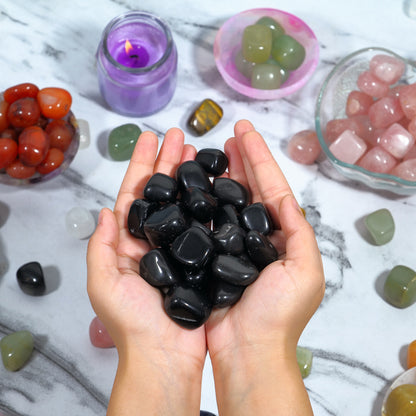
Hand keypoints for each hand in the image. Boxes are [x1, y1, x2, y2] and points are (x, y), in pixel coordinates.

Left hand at [87, 129, 205, 414]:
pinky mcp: (200, 260)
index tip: (150, 138)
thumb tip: (105, 212)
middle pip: (161, 193)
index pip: (134, 195)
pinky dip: (209, 205)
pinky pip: (204, 226)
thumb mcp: (105, 284)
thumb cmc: (134, 324)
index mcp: (129, 243)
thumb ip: (101, 247)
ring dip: (189, 178)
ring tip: (198, 153)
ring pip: (184, 205)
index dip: (141, 165)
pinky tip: (218, 188)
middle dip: (168, 162)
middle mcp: (154, 241)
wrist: (165, 355)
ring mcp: (178, 249)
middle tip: (180, 136)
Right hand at [205, 120, 324, 414]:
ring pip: (226, 200)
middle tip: (229, 134)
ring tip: (212, 151)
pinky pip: (205, 222)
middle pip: (249, 187)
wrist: (246, 348)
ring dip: (221, 174)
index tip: (244, 131)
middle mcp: (257, 235)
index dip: (258, 157)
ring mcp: (232, 244)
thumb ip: (298, 232)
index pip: (271, 186)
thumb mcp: (304, 272)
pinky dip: (201, 202)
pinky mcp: (210, 256)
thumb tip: (285, 199)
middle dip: (241, 159)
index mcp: (281, 234)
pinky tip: (193, 186)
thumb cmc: (278, 314)